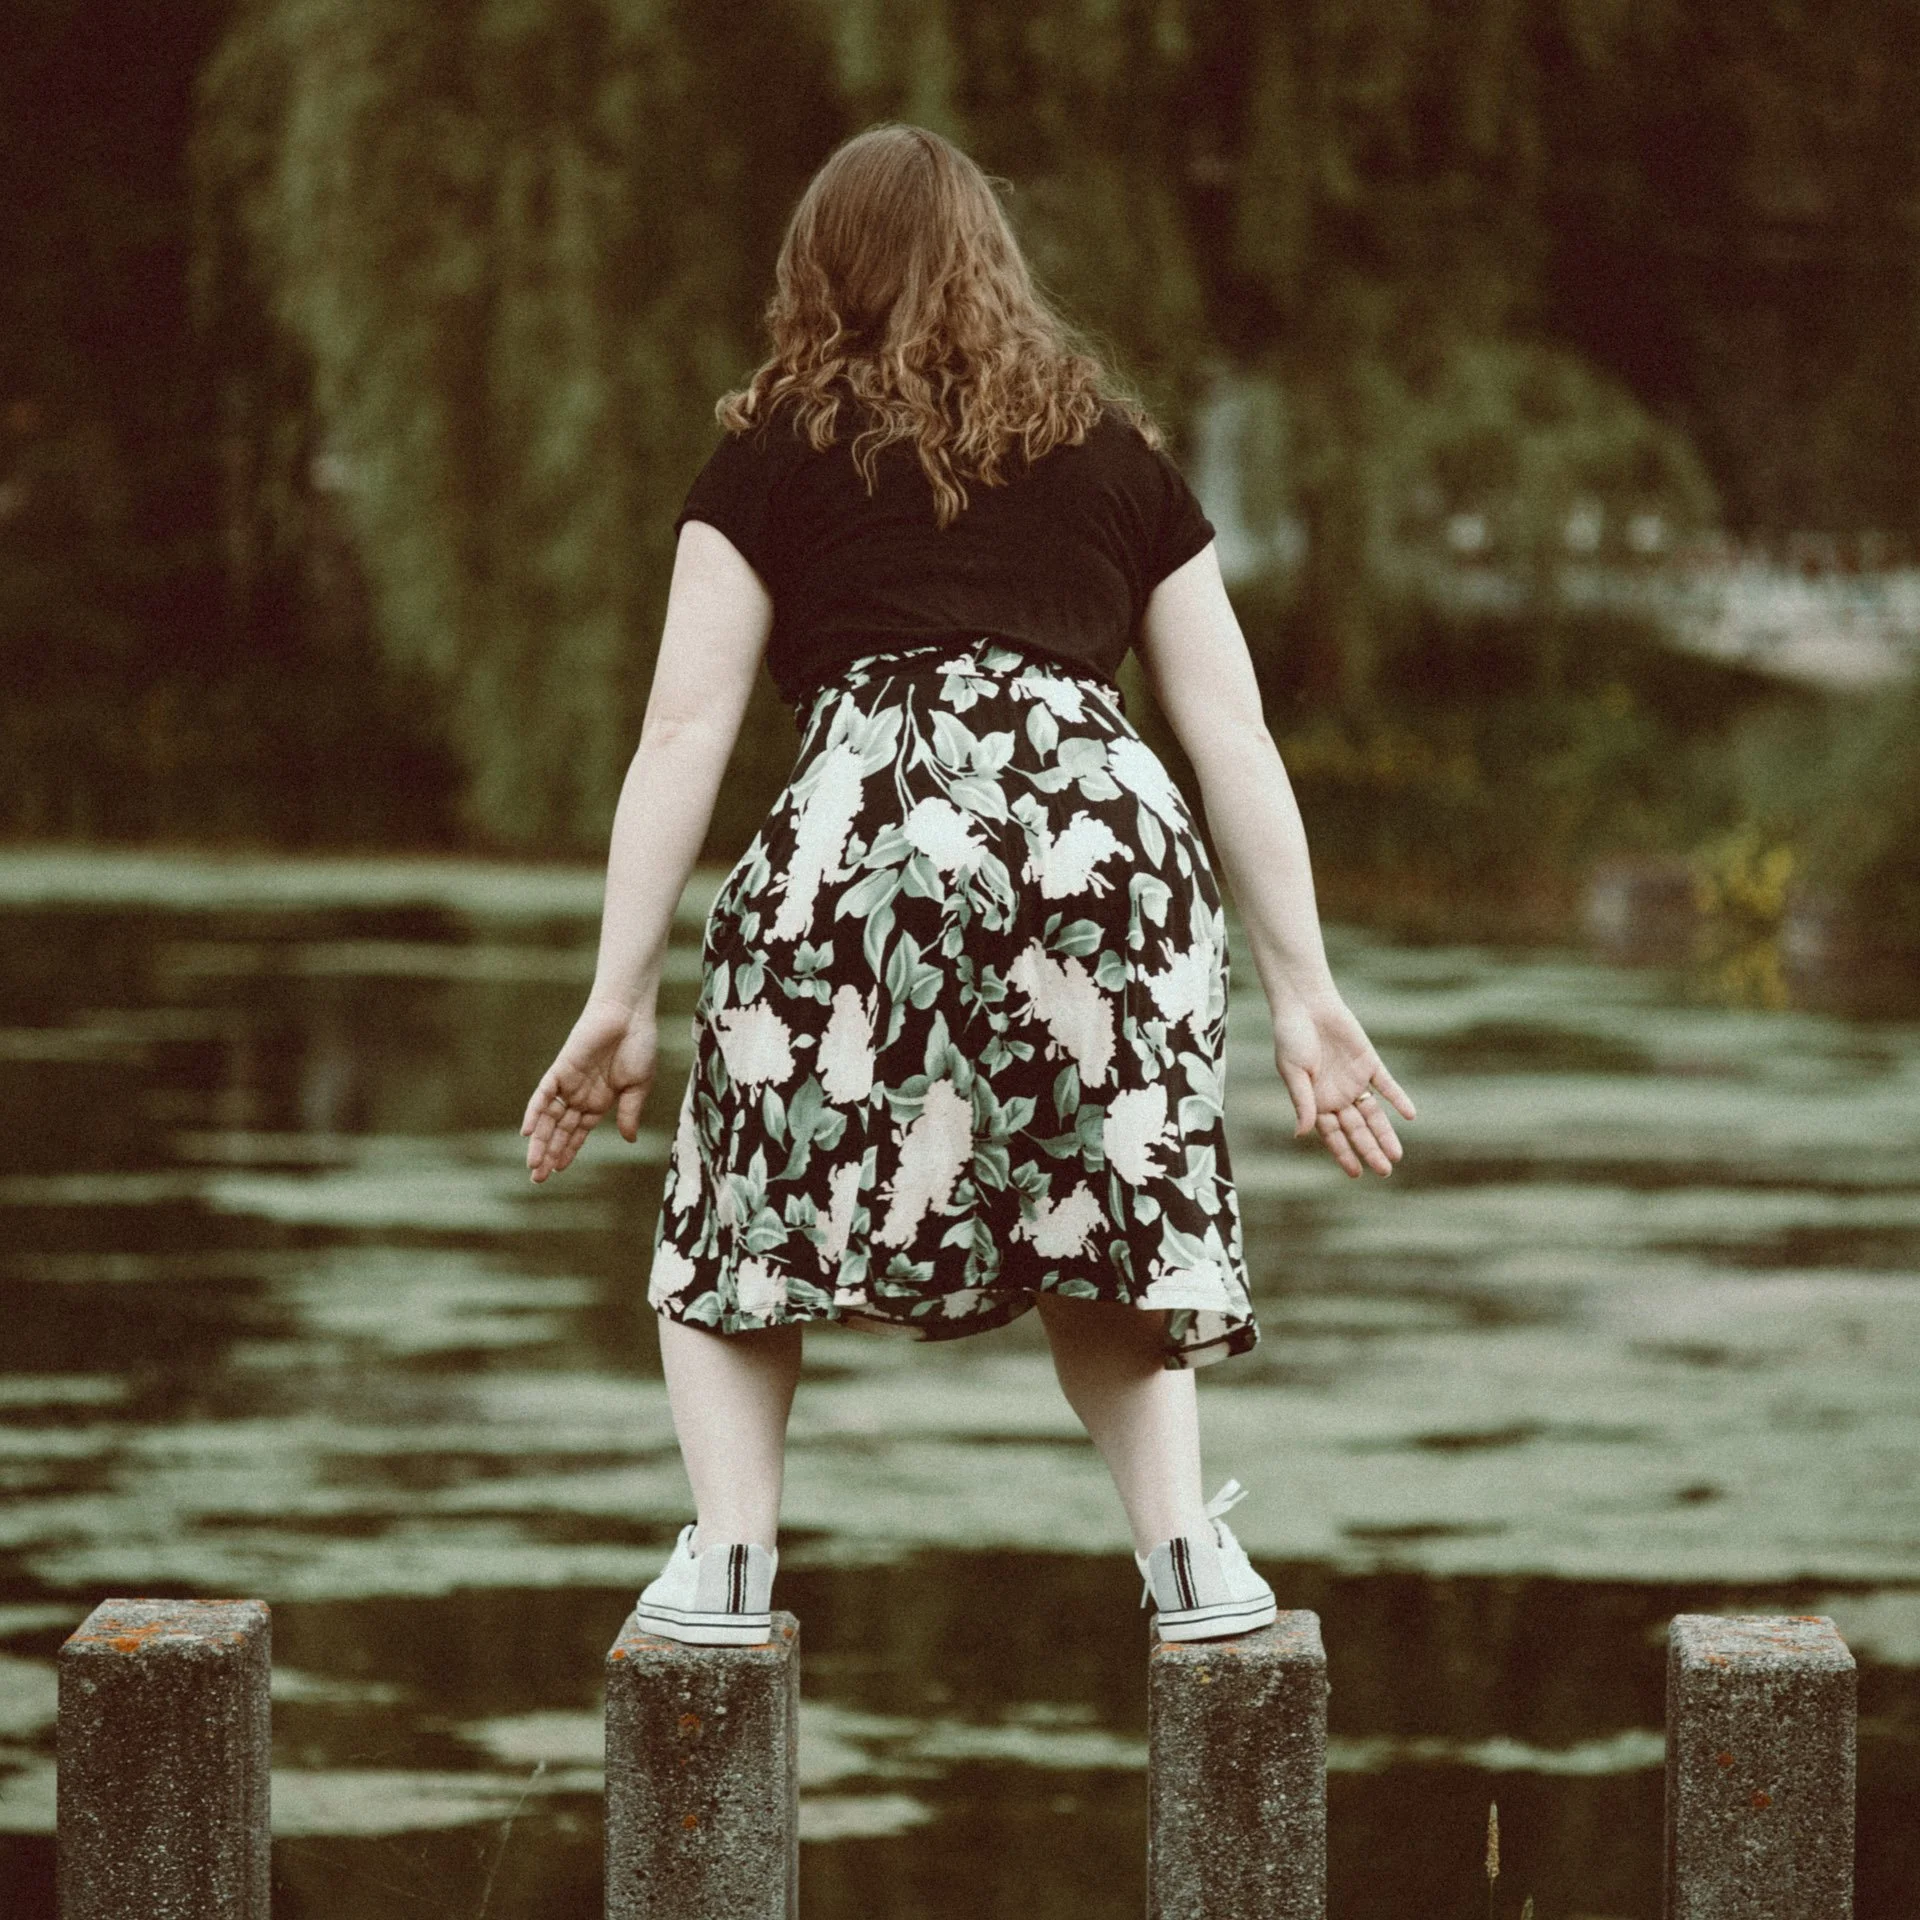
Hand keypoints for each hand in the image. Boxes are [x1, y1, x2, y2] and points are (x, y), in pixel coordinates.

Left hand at [521, 996, 658, 1183]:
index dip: (568, 1151)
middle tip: (537, 1178)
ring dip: (540, 1140)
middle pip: (560, 1129)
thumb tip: (628, 1140)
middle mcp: (581, 1095)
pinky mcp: (561, 1069)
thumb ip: (630, 1112)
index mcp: (600, 1101)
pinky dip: (534, 1112)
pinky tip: (528, 1132)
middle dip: (550, 1153)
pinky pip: (543, 1094)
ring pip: (549, 1117)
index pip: (578, 1132)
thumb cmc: (639, 1045)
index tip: (558, 1171)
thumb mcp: (639, 1086)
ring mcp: (569, 1083)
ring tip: (533, 1165)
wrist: (629, 1014)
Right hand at [1272, 990, 1415, 1177]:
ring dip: (1385, 1132)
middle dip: (1369, 1150)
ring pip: (1373, 1113)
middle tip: (1384, 1170)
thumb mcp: (1293, 1072)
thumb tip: (1301, 1134)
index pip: (1333, 1135)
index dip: (1344, 1153)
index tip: (1356, 1173)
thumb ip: (1302, 1102)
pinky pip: (1386, 1085)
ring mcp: (1354, 1080)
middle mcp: (1336, 1096)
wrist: (1307, 1004)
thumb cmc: (1292, 1037)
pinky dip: (1397, 1099)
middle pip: (1356, 1129)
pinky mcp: (1369, 1063)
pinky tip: (1409, 1115)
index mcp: (1315, 1102)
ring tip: (1396, 1154)